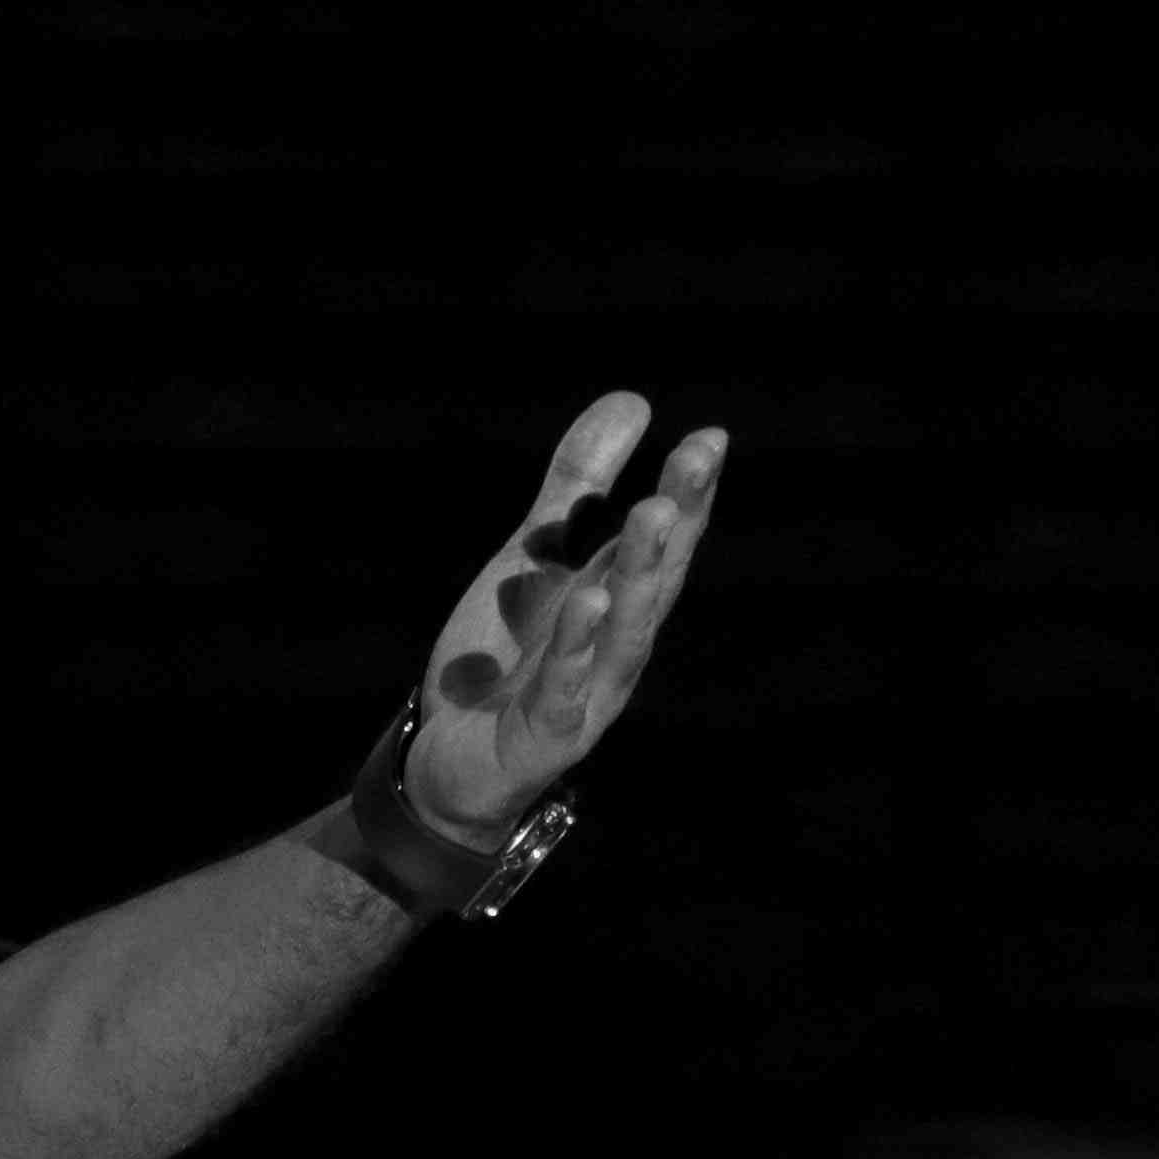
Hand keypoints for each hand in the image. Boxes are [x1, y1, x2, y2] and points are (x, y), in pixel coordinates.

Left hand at [397, 393, 721, 837]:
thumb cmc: (508, 655)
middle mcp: (615, 645)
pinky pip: (565, 688)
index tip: (710, 437)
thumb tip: (638, 400)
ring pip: (624, 631)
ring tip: (652, 513)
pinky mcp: (545, 734)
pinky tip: (590, 601)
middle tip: (698, 457)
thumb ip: (580, 485)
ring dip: (640, 574)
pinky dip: (579, 648)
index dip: (688, 492)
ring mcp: (587, 693)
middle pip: (653, 579)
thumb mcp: (537, 556)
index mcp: (615, 597)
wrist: (449, 759)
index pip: (661, 542)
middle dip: (676, 518)